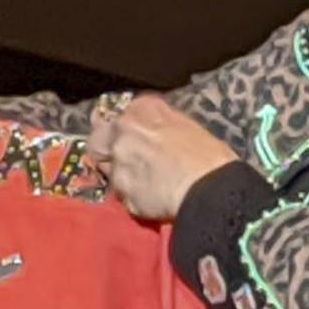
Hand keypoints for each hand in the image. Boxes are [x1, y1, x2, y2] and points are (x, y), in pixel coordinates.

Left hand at [88, 95, 238, 220]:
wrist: (211, 189)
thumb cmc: (209, 157)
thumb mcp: (186, 126)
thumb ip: (159, 124)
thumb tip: (155, 134)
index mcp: (142, 109)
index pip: (115, 115)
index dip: (120, 130)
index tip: (127, 140)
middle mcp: (123, 129)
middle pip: (98, 140)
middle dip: (104, 151)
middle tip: (123, 163)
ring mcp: (119, 160)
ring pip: (107, 169)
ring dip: (120, 176)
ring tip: (144, 185)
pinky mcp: (120, 189)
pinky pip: (121, 194)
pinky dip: (132, 197)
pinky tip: (151, 199)